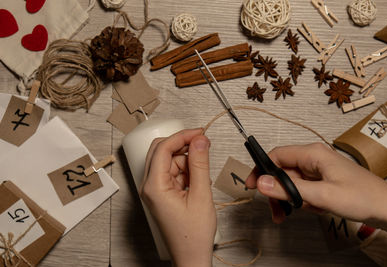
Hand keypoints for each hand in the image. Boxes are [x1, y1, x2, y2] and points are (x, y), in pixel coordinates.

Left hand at [140, 129, 215, 266]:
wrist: (191, 255)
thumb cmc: (193, 235)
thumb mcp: (201, 195)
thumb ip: (200, 164)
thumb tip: (200, 141)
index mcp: (154, 187)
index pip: (162, 149)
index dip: (182, 136)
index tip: (199, 132)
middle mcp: (149, 186)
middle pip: (161, 151)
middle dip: (182, 145)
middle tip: (202, 142)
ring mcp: (154, 190)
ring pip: (168, 160)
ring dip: (185, 159)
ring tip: (202, 171)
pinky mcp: (161, 193)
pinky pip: (171, 172)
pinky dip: (185, 170)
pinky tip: (196, 179)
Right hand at [246, 143, 386, 237]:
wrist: (385, 207)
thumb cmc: (361, 197)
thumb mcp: (322, 195)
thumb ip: (290, 189)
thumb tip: (261, 182)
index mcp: (312, 154)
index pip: (276, 156)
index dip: (261, 170)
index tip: (252, 186)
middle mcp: (312, 158)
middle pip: (281, 171)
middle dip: (276, 191)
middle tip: (275, 210)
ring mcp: (317, 169)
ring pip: (290, 182)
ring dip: (288, 199)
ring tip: (292, 213)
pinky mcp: (321, 180)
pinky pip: (301, 188)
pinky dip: (301, 201)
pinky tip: (312, 209)